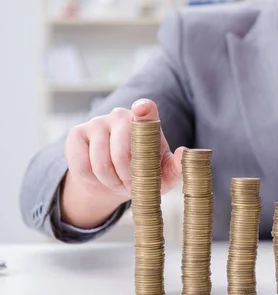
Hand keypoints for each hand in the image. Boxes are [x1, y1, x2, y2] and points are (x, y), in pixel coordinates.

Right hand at [61, 98, 184, 227]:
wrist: (115, 181)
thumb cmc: (146, 174)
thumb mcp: (165, 174)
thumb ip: (179, 166)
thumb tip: (184, 153)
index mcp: (147, 121)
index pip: (146, 108)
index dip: (143, 109)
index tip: (141, 112)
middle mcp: (121, 115)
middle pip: (121, 153)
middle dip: (127, 177)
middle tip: (131, 186)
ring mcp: (97, 122)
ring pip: (100, 164)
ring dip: (111, 182)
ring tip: (118, 183)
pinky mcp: (76, 133)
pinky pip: (81, 165)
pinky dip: (92, 180)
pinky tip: (99, 177)